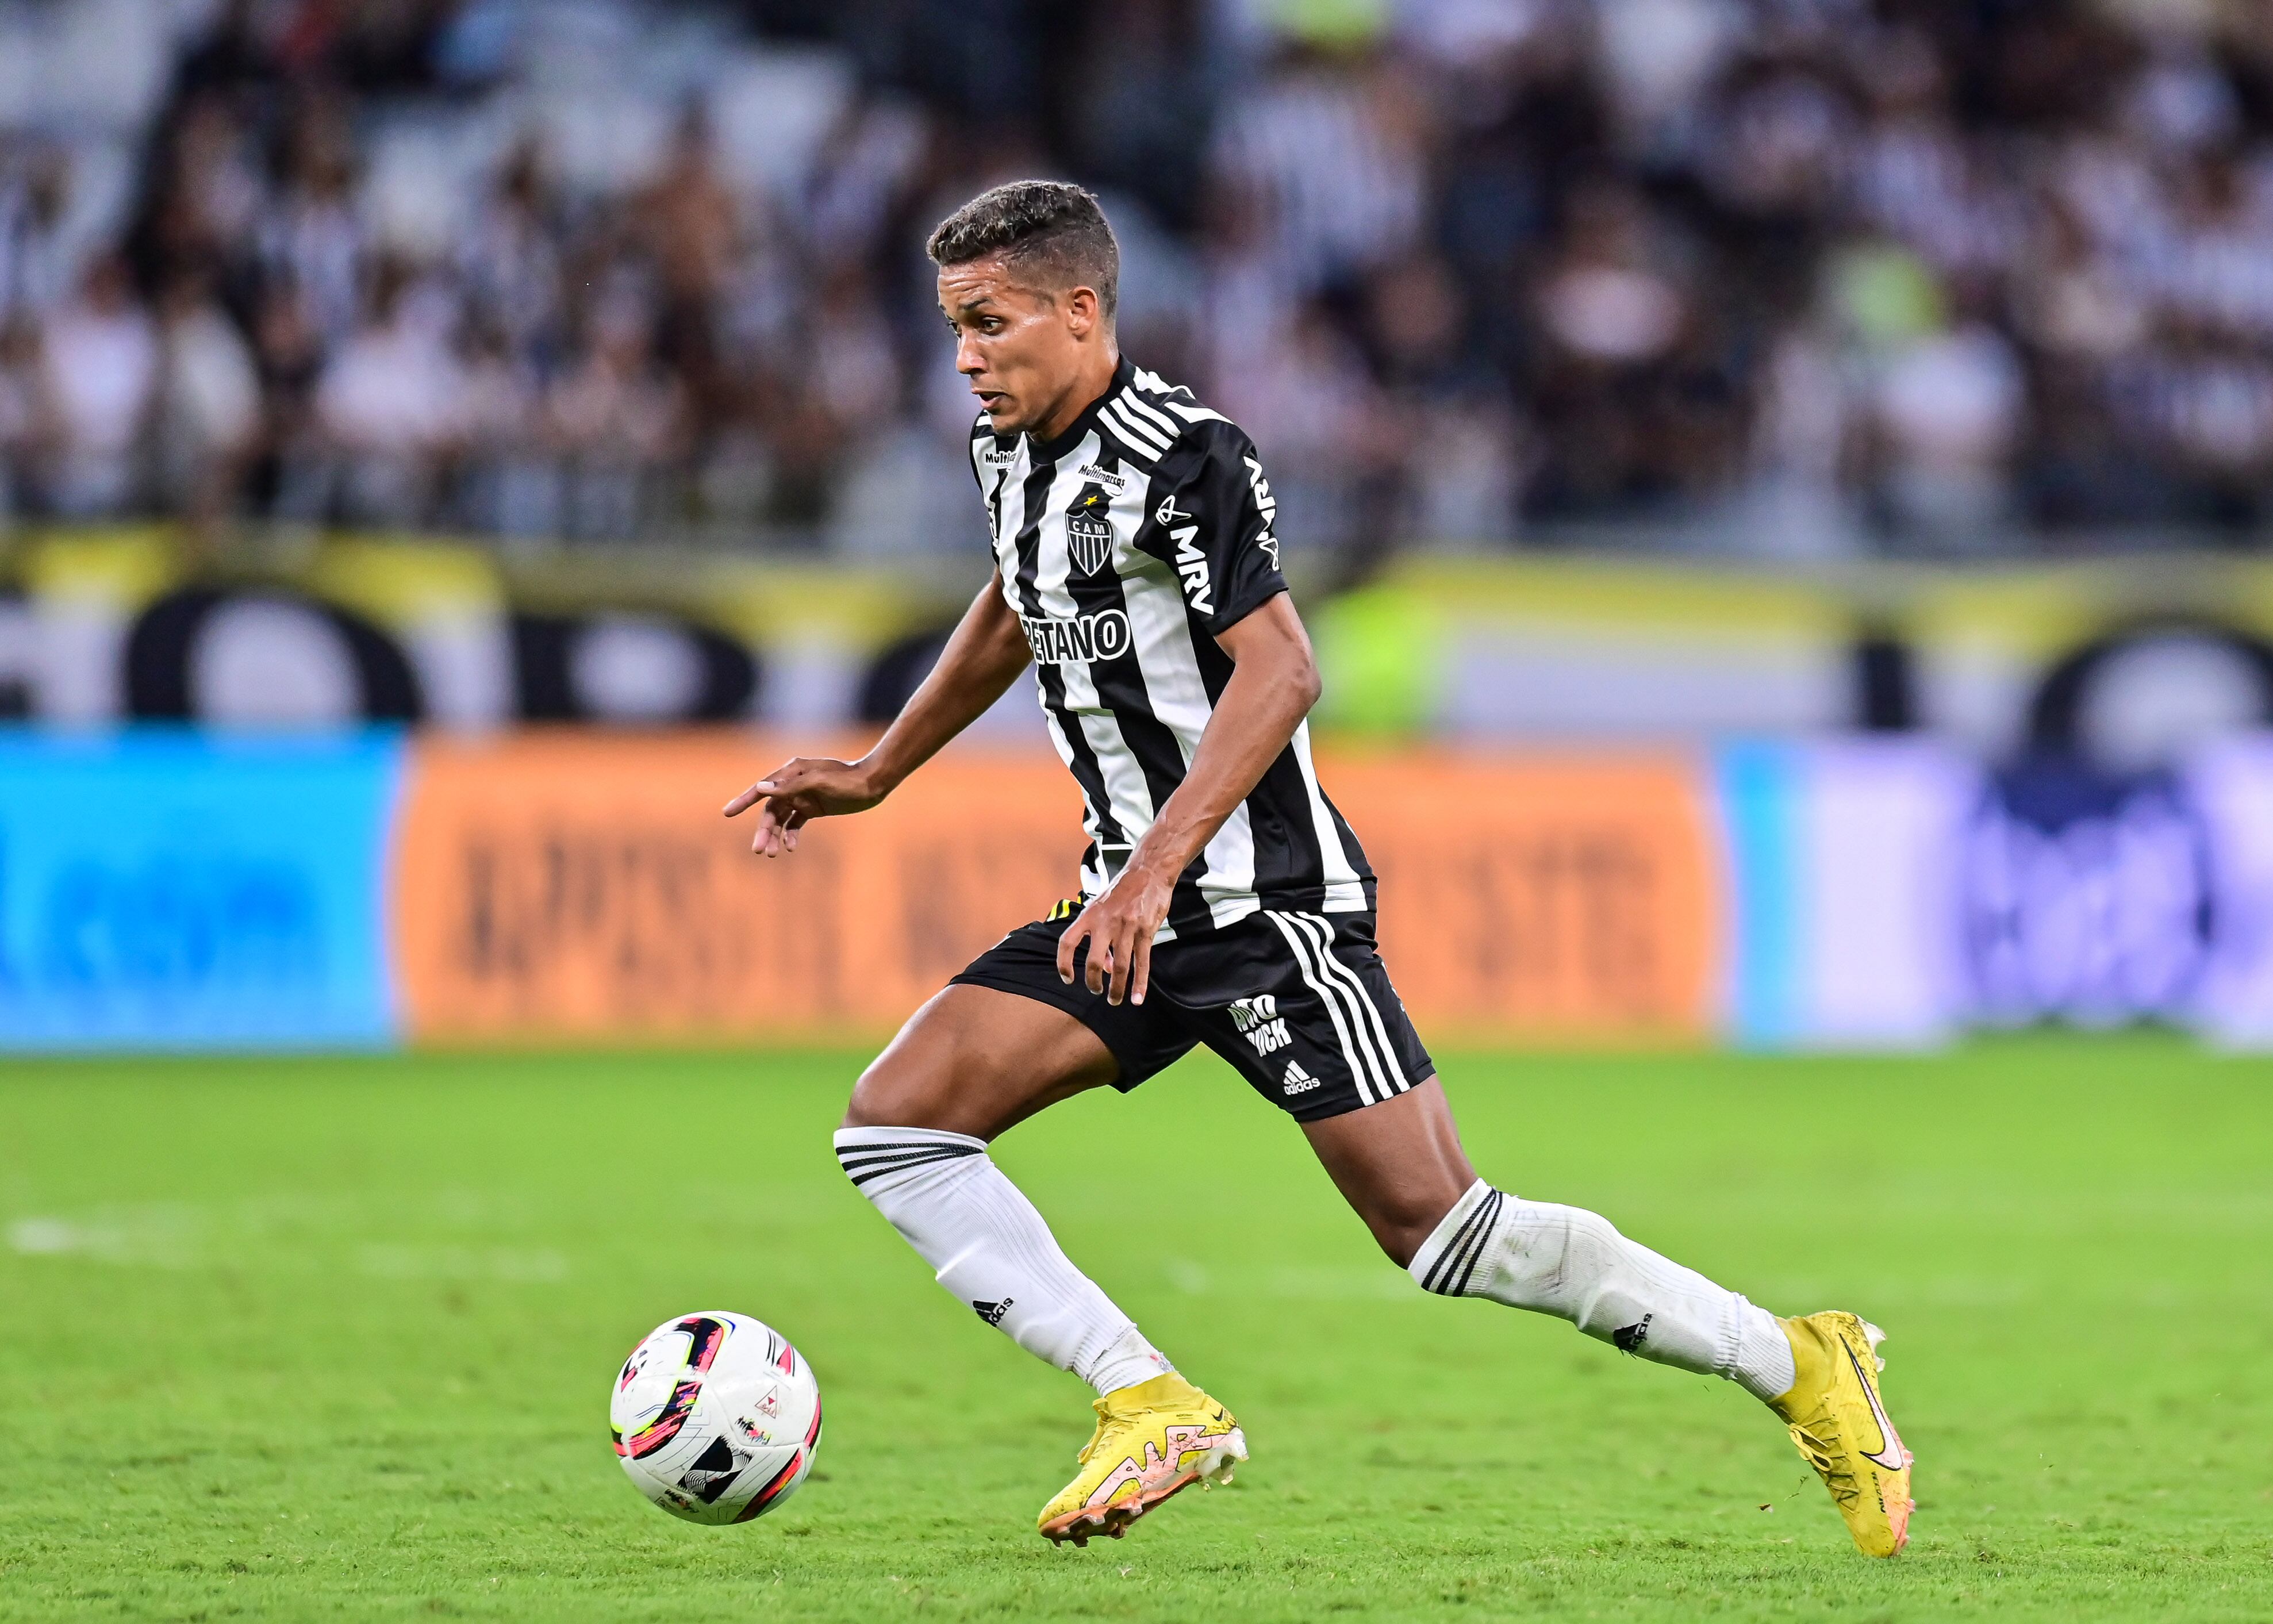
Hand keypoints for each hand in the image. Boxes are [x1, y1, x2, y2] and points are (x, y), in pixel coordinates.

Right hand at [722, 757, 886, 856]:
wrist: (871, 784)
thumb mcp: (817, 783)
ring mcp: (802, 796)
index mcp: (790, 772)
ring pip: (781, 819)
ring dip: (775, 836)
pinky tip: (790, 847)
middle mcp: (793, 784)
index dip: (743, 801)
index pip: (761, 789)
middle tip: (758, 850)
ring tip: (772, 854)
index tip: (727, 813)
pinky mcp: (813, 807)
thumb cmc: (845, 780)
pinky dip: (791, 835)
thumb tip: (760, 788)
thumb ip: (788, 787)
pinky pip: (795, 823)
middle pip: (770, 810)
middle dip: (763, 830)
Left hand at [1055, 862, 1175, 1005]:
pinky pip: (1141, 962)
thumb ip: (1098, 935)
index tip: (1068, 979)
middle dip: (1093, 982)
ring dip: (1117, 988)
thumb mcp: (1101, 907)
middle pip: (1093, 961)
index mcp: (1089, 915)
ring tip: (1115, 1000)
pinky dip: (1139, 984)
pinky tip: (1137, 998)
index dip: (1063, 963)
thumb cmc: (1122, 891)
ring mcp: (1126, 927)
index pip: (1067, 941)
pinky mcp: (1146, 931)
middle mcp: (1105, 922)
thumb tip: (1105, 966)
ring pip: (1119, 966)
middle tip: (1096, 991)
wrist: (1148, 872)